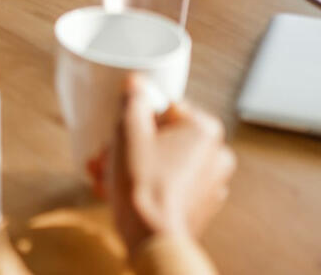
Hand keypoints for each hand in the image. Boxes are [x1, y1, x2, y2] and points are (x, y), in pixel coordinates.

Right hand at [108, 77, 235, 259]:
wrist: (152, 238)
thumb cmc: (143, 182)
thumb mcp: (129, 129)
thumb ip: (134, 99)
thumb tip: (136, 82)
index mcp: (206, 130)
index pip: (166, 108)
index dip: (137, 118)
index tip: (119, 132)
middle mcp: (217, 155)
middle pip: (164, 137)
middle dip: (128, 145)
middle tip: (105, 154)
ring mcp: (211, 184)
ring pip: (164, 162)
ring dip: (132, 165)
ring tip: (104, 175)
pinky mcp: (201, 207)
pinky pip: (171, 185)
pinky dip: (148, 184)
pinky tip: (120, 192)